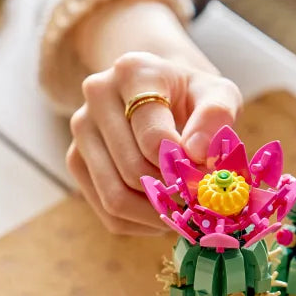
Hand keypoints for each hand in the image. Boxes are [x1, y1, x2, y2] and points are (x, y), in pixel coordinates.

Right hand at [66, 0, 241, 233]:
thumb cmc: (194, 97)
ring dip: (157, 215)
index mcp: (134, 72)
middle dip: (173, 194)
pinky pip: (108, 213)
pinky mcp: (77, 160)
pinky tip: (165, 213)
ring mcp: (81, 129)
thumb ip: (216, 117)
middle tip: (201, 202)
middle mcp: (98, 95)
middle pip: (133, 171)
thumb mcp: (218, 94)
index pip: (153, 137)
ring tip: (186, 211)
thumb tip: (197, 153)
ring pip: (115, 198)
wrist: (163, 94)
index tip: (206, 174)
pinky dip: (142, 224)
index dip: (183, 167)